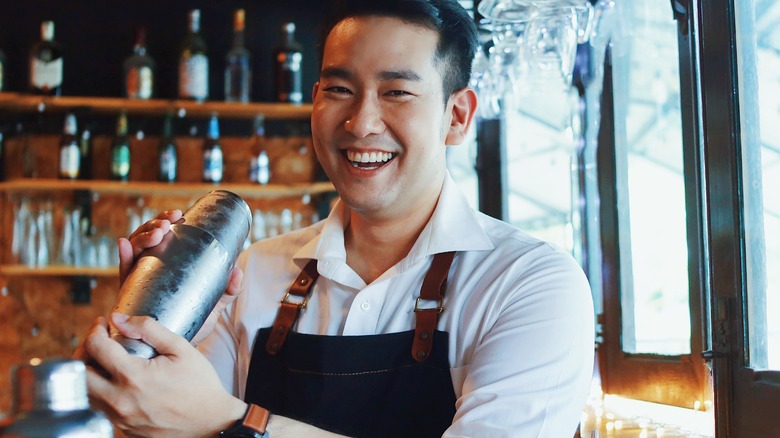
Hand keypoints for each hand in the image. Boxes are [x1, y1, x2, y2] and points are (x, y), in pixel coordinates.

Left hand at [81, 313, 246, 437]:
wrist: (212, 423)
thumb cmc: (200, 386)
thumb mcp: (181, 348)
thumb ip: (149, 328)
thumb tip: (119, 318)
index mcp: (134, 377)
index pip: (95, 347)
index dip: (95, 329)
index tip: (103, 324)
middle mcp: (120, 400)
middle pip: (80, 372)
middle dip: (85, 350)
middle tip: (99, 341)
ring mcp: (119, 418)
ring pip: (85, 393)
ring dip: (89, 372)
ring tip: (106, 360)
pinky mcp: (123, 429)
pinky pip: (100, 408)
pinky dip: (102, 390)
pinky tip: (119, 381)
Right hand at [117, 209, 243, 345]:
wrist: (175, 352)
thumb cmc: (191, 325)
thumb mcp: (212, 306)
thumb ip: (226, 292)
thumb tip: (238, 272)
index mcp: (169, 265)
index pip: (166, 237)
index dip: (168, 221)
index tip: (180, 215)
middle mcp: (151, 268)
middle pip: (149, 237)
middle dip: (156, 224)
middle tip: (169, 223)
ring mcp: (139, 278)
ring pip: (136, 248)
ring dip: (144, 234)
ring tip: (158, 233)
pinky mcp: (129, 293)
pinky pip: (123, 271)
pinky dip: (122, 255)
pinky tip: (124, 244)